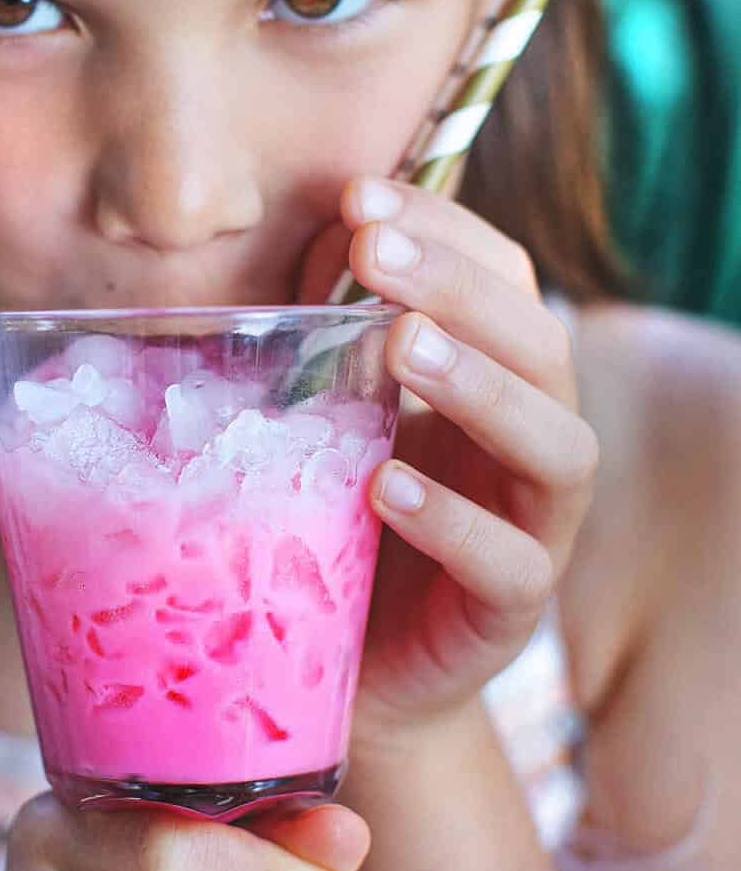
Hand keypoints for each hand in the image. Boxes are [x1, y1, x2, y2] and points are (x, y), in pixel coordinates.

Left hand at [300, 177, 599, 756]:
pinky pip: (510, 562)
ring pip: (556, 446)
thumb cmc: (337, 524)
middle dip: (460, 288)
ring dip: (482, 386)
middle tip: (374, 253)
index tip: (357, 196)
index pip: (502, 279)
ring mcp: (533, 527)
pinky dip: (452, 519)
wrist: (350, 674)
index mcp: (495, 378)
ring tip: (403, 346)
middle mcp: (530, 441)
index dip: (443, 231)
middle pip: (540, 344)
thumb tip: (313, 236)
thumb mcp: (328, 419)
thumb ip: (334, 337)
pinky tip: (385, 485)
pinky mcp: (509, 611)